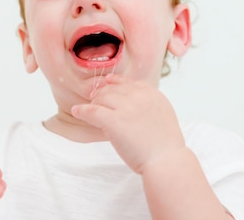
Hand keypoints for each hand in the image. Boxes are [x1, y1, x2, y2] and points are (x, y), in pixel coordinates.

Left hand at [71, 74, 185, 173]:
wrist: (166, 160)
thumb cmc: (165, 144)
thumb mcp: (163, 114)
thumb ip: (148, 103)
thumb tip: (130, 102)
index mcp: (151, 93)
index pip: (128, 82)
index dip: (114, 82)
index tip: (106, 83)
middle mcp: (138, 96)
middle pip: (113, 89)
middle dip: (102, 93)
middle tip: (93, 99)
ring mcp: (126, 107)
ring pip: (101, 98)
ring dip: (93, 103)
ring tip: (87, 109)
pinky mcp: (115, 121)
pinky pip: (92, 111)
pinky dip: (82, 111)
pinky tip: (76, 112)